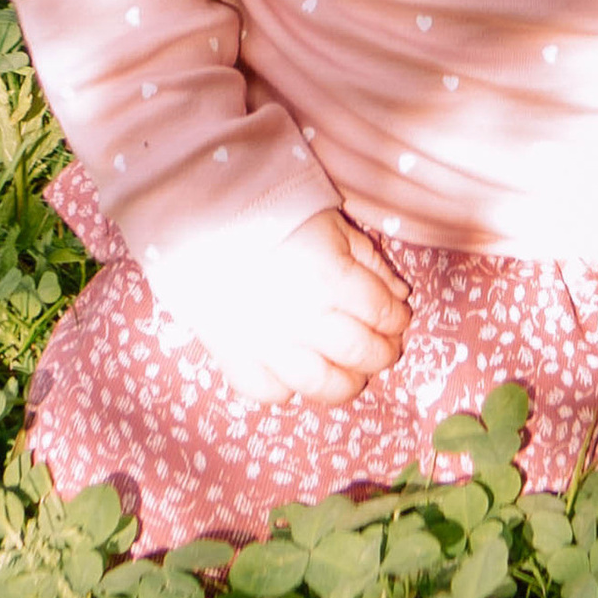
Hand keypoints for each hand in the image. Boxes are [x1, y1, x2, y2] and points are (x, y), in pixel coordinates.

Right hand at [146, 206, 410, 401]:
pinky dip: (289, 390)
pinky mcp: (233, 353)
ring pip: (322, 384)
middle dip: (383, 352)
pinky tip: (297, 376)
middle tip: (385, 348)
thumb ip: (367, 258)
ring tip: (353, 374)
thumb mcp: (327, 220)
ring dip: (347, 384)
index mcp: (330, 276)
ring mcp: (266, 341)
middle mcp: (303, 316)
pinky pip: (268, 391)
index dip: (397, 318)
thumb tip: (400, 296)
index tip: (398, 316)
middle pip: (361, 352)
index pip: (382, 312)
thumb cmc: (270, 206)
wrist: (197, 207)